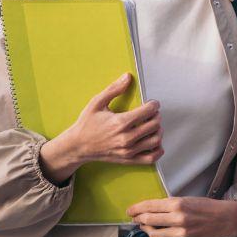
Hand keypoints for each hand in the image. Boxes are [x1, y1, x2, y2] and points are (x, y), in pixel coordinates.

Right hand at [38, 73, 162, 183]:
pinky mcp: (128, 160)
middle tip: (152, 113)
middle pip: (155, 125)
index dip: (154, 105)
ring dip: (158, 131)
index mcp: (120, 122)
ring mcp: (128, 151)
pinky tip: (154, 141)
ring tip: (152, 125)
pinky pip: (151, 158)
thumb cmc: (87, 124)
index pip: (148, 111)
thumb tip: (127, 77)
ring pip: (156, 140)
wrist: (78, 146)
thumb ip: (114, 89)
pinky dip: (158, 150)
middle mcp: (126, 138)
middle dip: (156, 116)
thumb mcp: (97, 103)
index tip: (152, 103)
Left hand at [127, 197, 236, 236]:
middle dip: (138, 218)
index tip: (130, 210)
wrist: (225, 219)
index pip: (150, 206)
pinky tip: (158, 232)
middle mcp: (179, 219)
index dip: (137, 208)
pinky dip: (159, 236)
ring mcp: (181, 234)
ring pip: (154, 234)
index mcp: (179, 204)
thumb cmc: (206, 207)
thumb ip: (169, 205)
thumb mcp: (187, 199)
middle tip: (134, 217)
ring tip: (145, 225)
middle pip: (148, 220)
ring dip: (146, 229)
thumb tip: (149, 209)